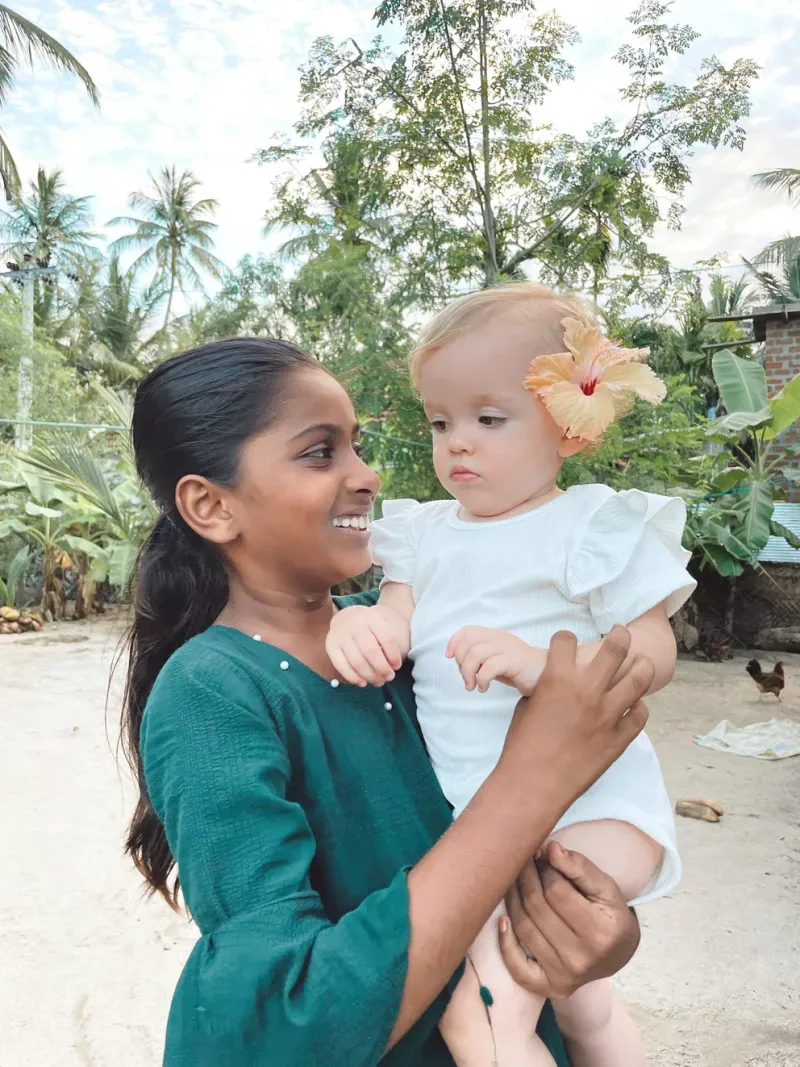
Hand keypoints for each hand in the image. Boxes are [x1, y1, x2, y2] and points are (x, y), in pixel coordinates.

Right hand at [326, 604, 409, 686]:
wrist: (347, 617)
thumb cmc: (372, 627)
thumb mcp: (383, 626)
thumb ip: (390, 642)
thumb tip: (392, 666)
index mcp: (372, 617)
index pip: (386, 638)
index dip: (393, 656)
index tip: (397, 666)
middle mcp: (355, 624)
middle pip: (370, 651)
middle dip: (382, 668)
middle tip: (389, 677)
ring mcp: (341, 634)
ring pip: (356, 661)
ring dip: (369, 676)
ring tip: (378, 682)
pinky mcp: (330, 645)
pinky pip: (341, 666)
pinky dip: (353, 677)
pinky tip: (363, 682)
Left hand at [446, 626, 545, 695]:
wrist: (548, 674)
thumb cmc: (519, 670)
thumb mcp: (495, 661)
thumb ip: (480, 658)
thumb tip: (459, 663)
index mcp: (494, 635)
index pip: (467, 630)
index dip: (454, 642)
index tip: (450, 658)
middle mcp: (500, 637)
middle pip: (468, 643)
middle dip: (460, 662)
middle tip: (466, 678)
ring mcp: (508, 647)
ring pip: (475, 654)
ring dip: (468, 673)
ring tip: (473, 686)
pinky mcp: (515, 660)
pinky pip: (489, 667)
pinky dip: (481, 679)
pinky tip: (484, 688)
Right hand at [496, 627, 652, 806]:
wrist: (533, 784)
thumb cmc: (521, 746)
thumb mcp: (525, 707)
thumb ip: (544, 689)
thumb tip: (553, 684)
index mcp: (557, 678)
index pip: (566, 640)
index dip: (564, 639)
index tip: (566, 642)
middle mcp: (587, 690)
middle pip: (615, 648)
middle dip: (620, 635)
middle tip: (621, 632)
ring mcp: (607, 714)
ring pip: (639, 678)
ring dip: (641, 666)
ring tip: (640, 663)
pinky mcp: (619, 738)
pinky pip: (639, 715)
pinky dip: (638, 708)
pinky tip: (633, 706)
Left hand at [499, 841, 640, 998]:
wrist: (618, 954)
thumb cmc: (609, 913)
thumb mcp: (605, 887)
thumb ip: (580, 867)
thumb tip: (550, 848)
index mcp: (601, 931)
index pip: (557, 891)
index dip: (544, 867)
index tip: (540, 853)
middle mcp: (581, 958)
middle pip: (537, 908)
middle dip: (525, 877)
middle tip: (523, 859)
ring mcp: (564, 976)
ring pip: (524, 928)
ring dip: (512, 899)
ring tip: (513, 878)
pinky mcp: (550, 988)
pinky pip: (517, 967)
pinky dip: (505, 943)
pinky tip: (502, 919)